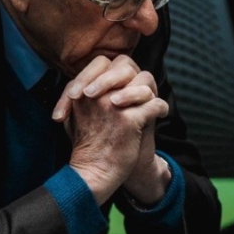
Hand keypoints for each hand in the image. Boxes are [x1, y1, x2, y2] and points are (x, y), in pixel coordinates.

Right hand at [61, 56, 169, 204]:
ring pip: (143, 84)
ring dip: (149, 94)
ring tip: (151, 102)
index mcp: (81, 91)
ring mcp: (112, 105)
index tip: (121, 83)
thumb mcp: (74, 115)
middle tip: (141, 89)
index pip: (101, 62)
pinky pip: (154, 104)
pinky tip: (159, 114)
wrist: (94, 172)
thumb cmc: (87, 145)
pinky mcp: (128, 120)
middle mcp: (96, 94)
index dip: (115, 69)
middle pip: (126, 67)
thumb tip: (102, 76)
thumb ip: (84, 93)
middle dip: (136, 77)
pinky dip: (160, 108)